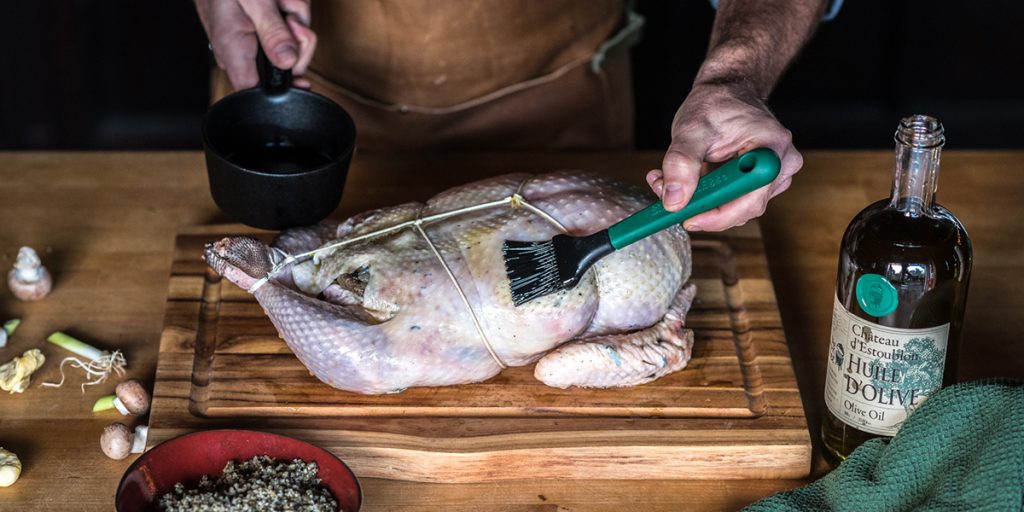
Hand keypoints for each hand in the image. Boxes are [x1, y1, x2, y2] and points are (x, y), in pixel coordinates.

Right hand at [195, 0, 316, 89]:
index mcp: (233, 49)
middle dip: (299, 41)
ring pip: (294, 45)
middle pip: (286, 67)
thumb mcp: (253, 2)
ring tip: (280, 1)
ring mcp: (256, 39)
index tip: (301, 82)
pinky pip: (291, 28)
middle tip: (291, 17)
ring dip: (297, 18)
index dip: (282, 91)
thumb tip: (288, 62)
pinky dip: (293, 10)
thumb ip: (272, 32)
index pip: (256, 91)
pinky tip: (281, 0)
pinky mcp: (266, 28)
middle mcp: (243, 49)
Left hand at [646, 83, 802, 231]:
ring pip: (736, 207)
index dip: (718, 216)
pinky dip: (706, 196)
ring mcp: (774, 174)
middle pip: (744, 208)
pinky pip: (734, 200)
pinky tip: (684, 182)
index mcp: (772, 148)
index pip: (751, 199)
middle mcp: (782, 164)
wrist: (726, 90)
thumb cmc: (716, 104)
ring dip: (700, 202)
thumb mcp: (691, 129)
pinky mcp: (760, 180)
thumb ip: (681, 163)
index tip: (688, 218)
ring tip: (669, 182)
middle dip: (703, 208)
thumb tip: (674, 201)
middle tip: (669, 200)